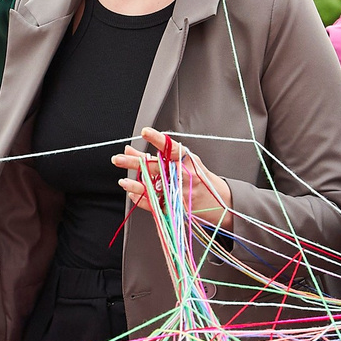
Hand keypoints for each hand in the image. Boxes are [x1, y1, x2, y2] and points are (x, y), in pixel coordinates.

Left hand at [115, 128, 232, 226]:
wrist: (221, 203)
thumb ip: (157, 156)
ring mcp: (181, 194)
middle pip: (156, 167)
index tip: (145, 132)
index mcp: (189, 162)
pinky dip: (142, 199)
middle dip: (134, 163)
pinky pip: (155, 204)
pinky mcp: (177, 208)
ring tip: (122, 181)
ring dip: (135, 184)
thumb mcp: (186, 163)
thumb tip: (130, 150)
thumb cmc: (201, 180)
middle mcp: (185, 176)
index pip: (171, 147)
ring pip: (154, 188)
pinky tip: (132, 193)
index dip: (157, 139)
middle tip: (118, 158)